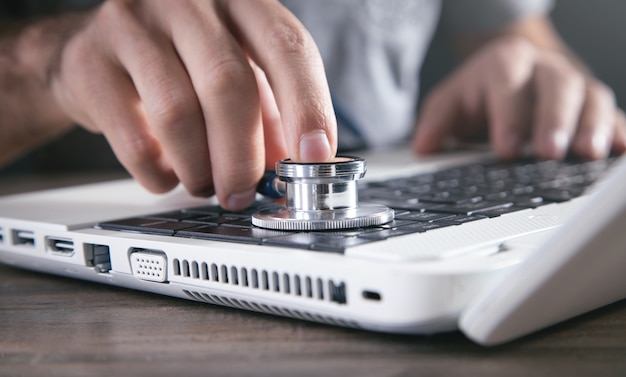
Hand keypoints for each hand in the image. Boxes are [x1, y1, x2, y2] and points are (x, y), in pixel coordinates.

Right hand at [48, 0, 336, 209]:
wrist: (98, 51)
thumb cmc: (182, 62)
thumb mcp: (239, 78)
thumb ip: (272, 117)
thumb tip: (303, 169)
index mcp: (240, 2)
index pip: (287, 48)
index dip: (307, 106)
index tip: (314, 157)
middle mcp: (188, 2)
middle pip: (228, 85)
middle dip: (243, 157)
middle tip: (243, 192)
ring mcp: (134, 24)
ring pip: (178, 114)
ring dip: (199, 169)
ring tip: (204, 184)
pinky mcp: (90, 61)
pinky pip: (133, 138)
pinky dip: (158, 173)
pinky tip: (167, 175)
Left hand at [412, 36, 625, 159]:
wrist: (513, 69)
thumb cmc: (481, 91)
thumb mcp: (451, 100)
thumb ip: (437, 121)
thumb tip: (424, 146)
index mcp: (505, 62)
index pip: (509, 81)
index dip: (509, 114)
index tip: (506, 148)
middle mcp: (544, 68)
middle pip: (558, 85)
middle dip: (554, 119)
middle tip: (548, 152)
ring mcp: (575, 84)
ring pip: (592, 96)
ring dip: (593, 125)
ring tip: (589, 154)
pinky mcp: (594, 104)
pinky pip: (614, 114)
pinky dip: (619, 131)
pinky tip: (620, 152)